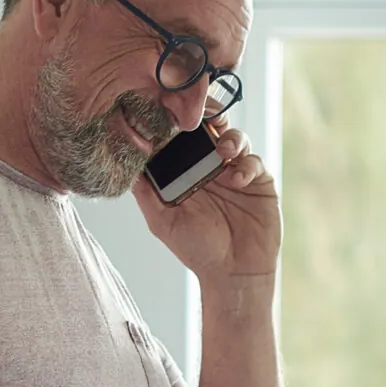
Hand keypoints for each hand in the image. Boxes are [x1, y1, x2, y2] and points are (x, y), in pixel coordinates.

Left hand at [130, 123, 280, 282]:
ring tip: (222, 150)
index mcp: (188, 171)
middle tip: (203, 115)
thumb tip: (126, 166)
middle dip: (209, 115)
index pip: (182, 136)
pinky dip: (246, 164)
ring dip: (229, 137)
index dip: (178, 121)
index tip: (171, 112)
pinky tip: (237, 179)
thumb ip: (146, 193)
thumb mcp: (163, 222)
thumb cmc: (198, 250)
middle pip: (211, 127)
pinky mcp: (259, 182)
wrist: (233, 274)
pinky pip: (254, 161)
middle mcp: (212, 167)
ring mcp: (237, 172)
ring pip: (235, 137)